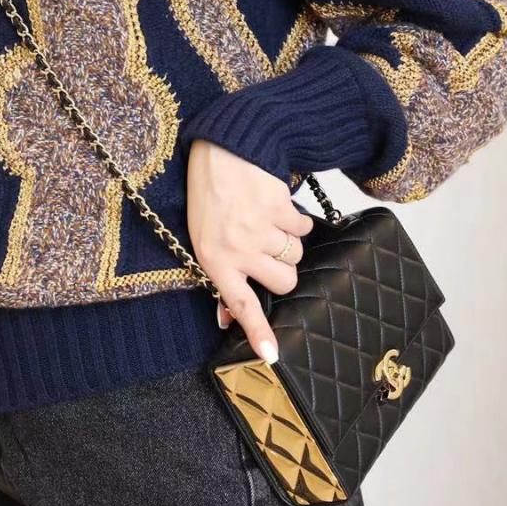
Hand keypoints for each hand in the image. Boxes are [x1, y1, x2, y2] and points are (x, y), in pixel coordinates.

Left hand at [187, 140, 312, 362]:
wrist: (222, 150)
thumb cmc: (210, 198)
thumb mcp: (203, 241)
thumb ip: (220, 280)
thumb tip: (227, 318)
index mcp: (214, 260)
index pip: (241, 304)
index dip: (258, 330)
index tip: (272, 354)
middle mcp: (237, 248)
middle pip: (285, 281)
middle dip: (284, 269)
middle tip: (269, 252)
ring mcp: (258, 228)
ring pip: (296, 255)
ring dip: (289, 241)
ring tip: (267, 222)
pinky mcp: (278, 207)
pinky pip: (303, 227)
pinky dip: (296, 220)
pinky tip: (276, 207)